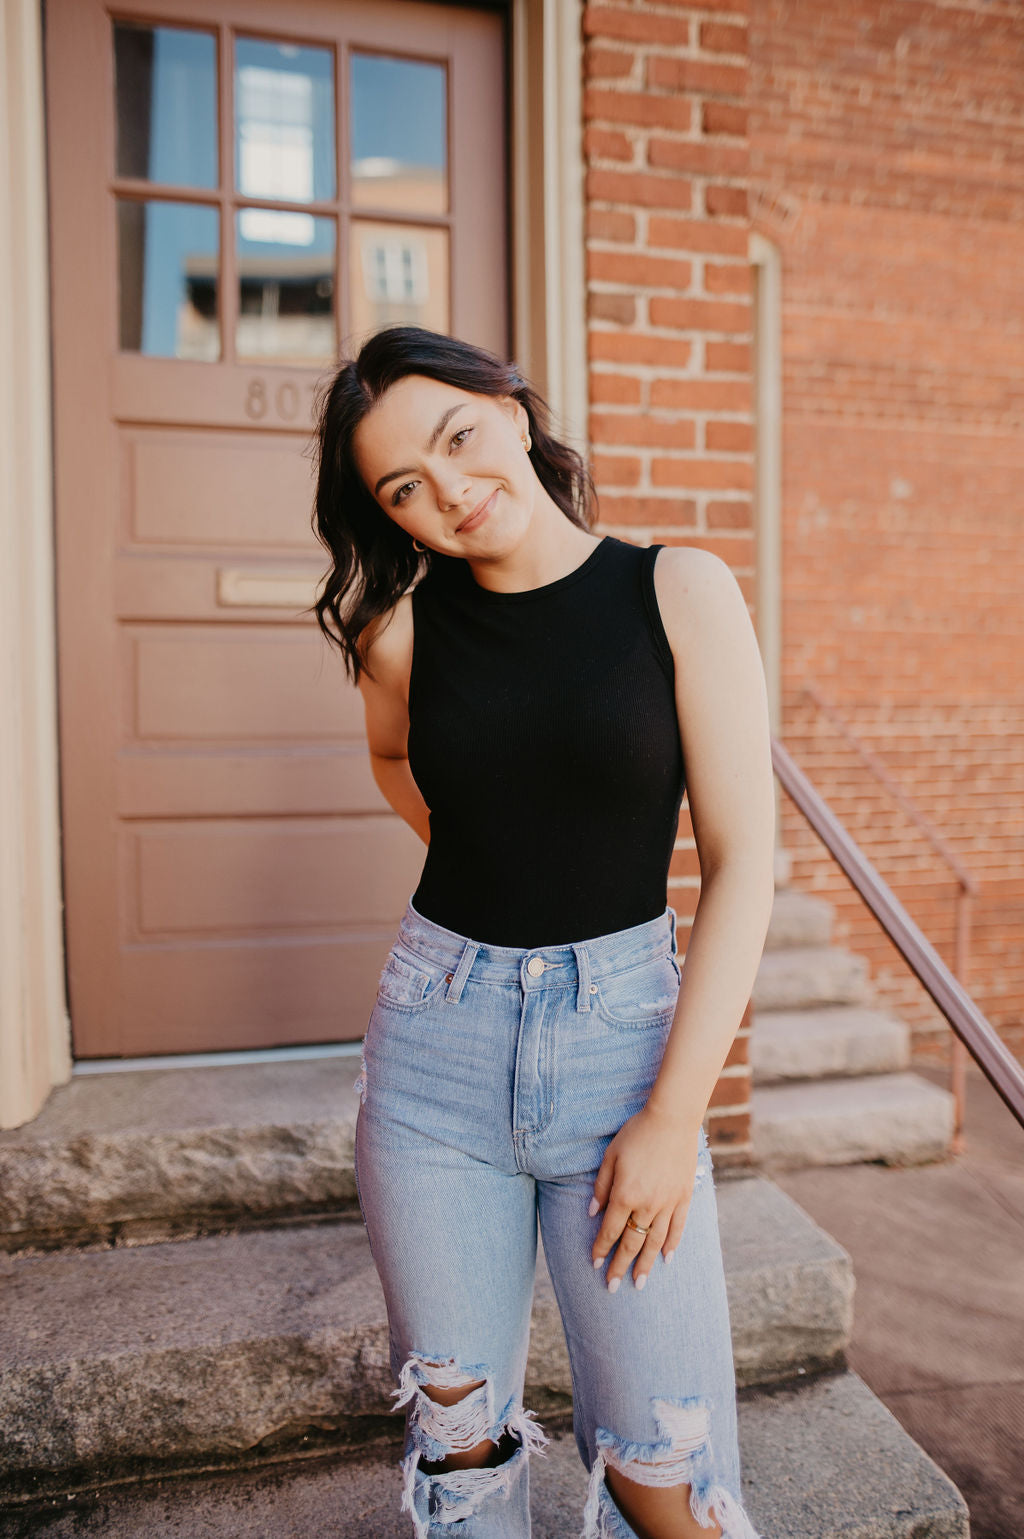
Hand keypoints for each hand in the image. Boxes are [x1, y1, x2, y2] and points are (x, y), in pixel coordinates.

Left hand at [589, 1104, 702, 1291]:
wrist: (672, 1120)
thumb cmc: (636, 1134)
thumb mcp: (610, 1156)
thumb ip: (601, 1186)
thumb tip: (592, 1213)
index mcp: (625, 1195)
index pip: (610, 1230)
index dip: (601, 1248)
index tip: (594, 1264)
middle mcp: (647, 1205)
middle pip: (632, 1243)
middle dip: (620, 1267)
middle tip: (612, 1288)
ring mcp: (668, 1203)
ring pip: (655, 1242)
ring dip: (646, 1264)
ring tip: (639, 1284)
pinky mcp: (684, 1198)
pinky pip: (678, 1228)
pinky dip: (672, 1245)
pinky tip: (666, 1259)